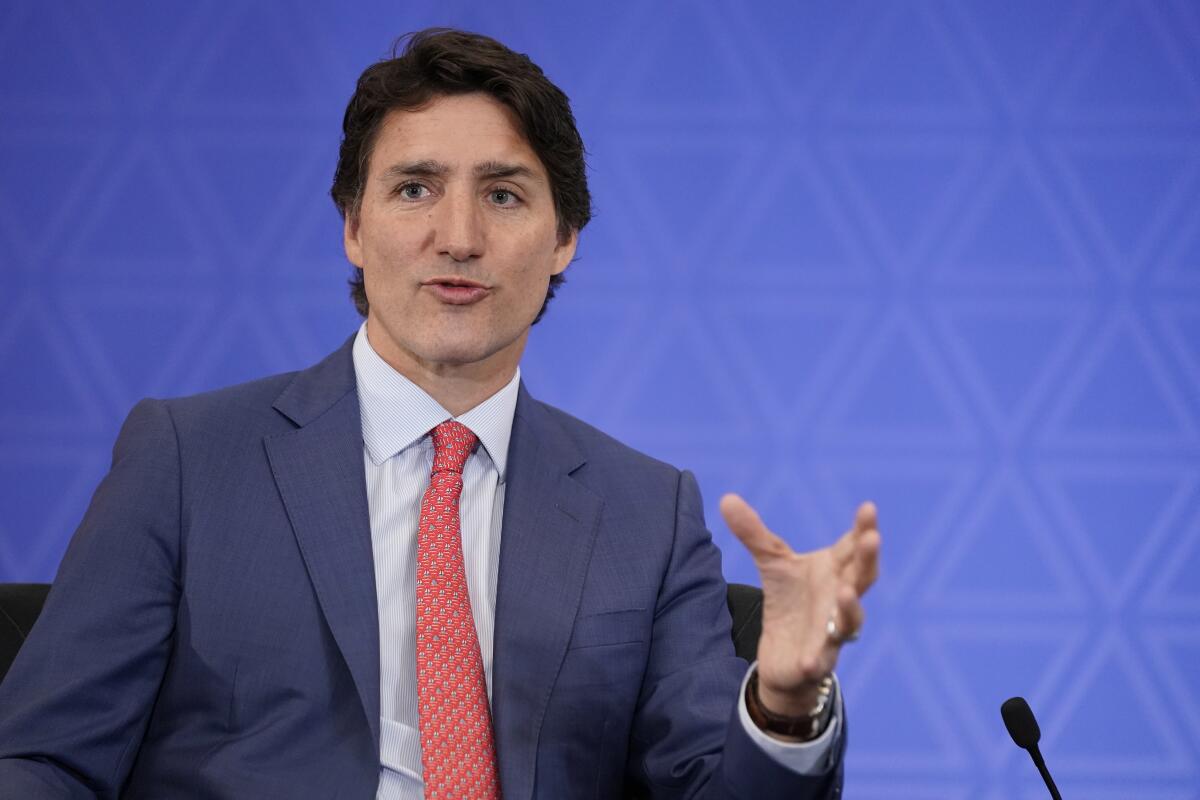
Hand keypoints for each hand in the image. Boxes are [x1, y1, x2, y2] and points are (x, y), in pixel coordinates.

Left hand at [720, 495, 880, 719]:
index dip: (864, 528)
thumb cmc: (789, 601)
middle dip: (868, 558)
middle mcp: (840, 598)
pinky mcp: (816, 660)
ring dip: (850, 607)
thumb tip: (726, 498)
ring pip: (850, 620)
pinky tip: (809, 662)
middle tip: (872, 538)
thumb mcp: (772, 565)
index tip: (868, 507)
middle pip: (863, 577)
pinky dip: (815, 660)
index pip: (854, 546)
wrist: (782, 653)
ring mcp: (832, 631)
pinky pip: (820, 661)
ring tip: (846, 591)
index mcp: (835, 571)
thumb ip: (755, 533)